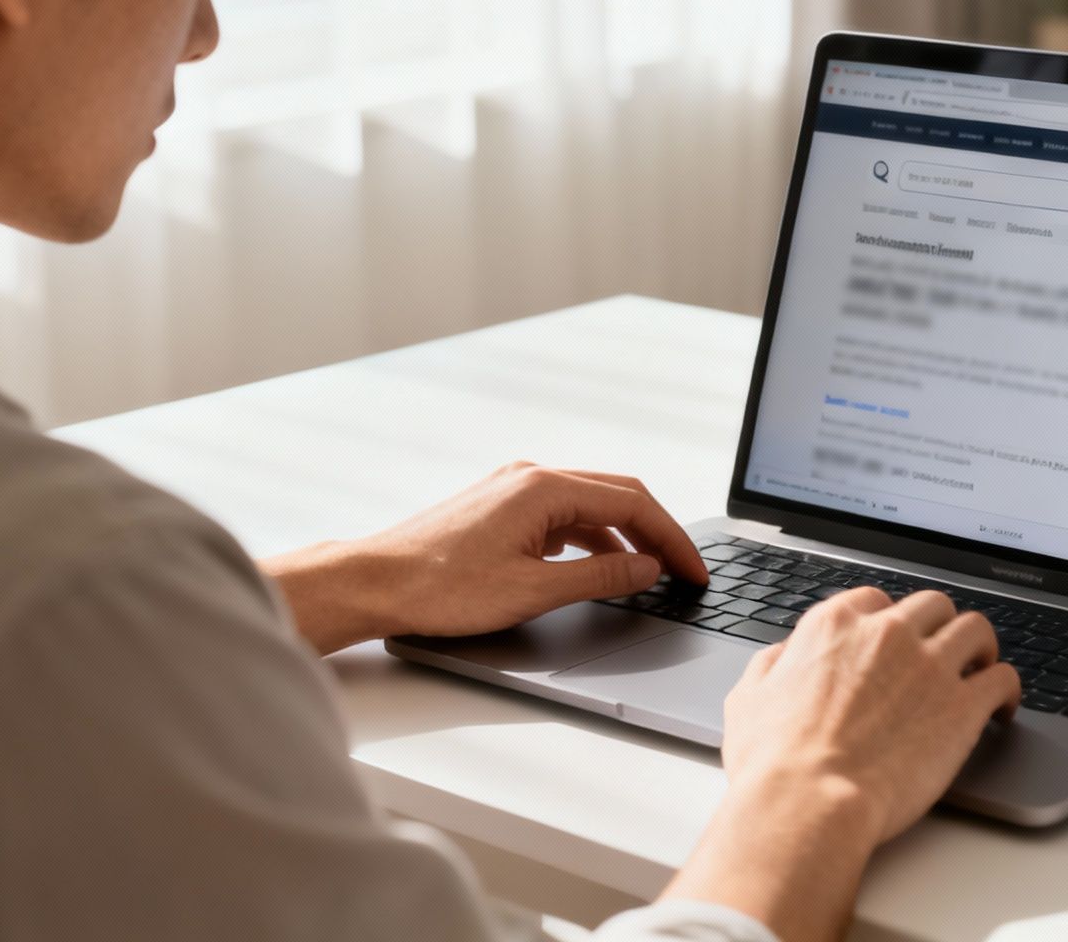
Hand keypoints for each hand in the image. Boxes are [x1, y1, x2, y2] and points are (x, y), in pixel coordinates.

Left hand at [261, 461, 705, 653]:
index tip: (693, 572)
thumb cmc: (439, 587)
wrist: (375, 583)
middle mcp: (531, 476)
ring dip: (624, 538)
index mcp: (543, 487)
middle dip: (656, 534)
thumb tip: (646, 569)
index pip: (632, 504)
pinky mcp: (500, 507)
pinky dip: (591, 540)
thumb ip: (599, 579)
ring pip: (590, 506)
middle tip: (684, 572)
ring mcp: (513, 489)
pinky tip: (598, 568)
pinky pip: (562, 516)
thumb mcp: (532, 591)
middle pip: (616, 496)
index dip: (672, 540)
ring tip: (649, 575)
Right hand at [723, 587, 1021, 846]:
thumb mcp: (749, 699)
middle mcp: (887, 633)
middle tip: (942, 651)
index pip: (876, 600)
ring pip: (975, 629)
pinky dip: (1008, 688)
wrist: (808, 800)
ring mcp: (930, 665)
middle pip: (932, 605)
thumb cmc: (773, 761)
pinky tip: (1003, 706)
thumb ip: (772, 667)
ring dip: (980, 647)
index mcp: (836, 625)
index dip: (889, 621)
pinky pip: (1003, 678)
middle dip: (939, 625)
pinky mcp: (962, 705)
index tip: (895, 640)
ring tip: (981, 667)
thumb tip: (783, 658)